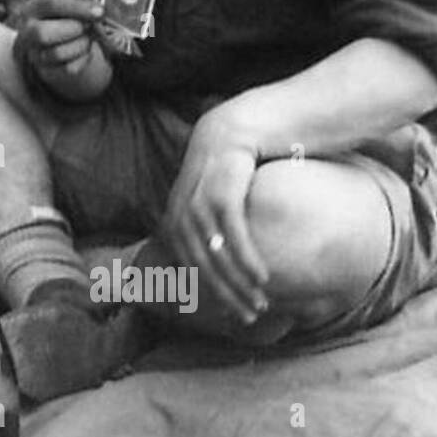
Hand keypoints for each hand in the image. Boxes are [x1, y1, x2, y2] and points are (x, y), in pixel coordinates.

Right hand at [14, 0, 105, 75]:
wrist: (56, 40)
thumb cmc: (65, 16)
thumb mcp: (68, 5)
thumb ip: (81, 6)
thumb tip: (100, 13)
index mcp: (32, 8)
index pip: (50, 5)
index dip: (77, 7)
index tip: (100, 12)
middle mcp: (28, 32)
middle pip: (43, 34)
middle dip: (74, 29)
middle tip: (88, 26)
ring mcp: (35, 53)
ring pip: (57, 53)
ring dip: (81, 44)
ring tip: (87, 37)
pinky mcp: (47, 71)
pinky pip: (69, 68)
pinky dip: (83, 58)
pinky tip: (84, 50)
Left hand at [159, 111, 270, 324]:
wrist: (243, 121)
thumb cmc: (236, 165)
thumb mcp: (215, 196)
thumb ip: (211, 225)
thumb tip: (217, 260)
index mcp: (175, 212)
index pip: (185, 262)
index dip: (206, 290)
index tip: (229, 312)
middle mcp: (181, 206)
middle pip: (198, 262)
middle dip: (222, 293)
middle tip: (247, 315)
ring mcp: (199, 196)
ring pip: (214, 251)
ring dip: (237, 281)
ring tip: (258, 302)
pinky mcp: (222, 187)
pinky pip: (232, 231)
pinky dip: (245, 256)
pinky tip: (261, 277)